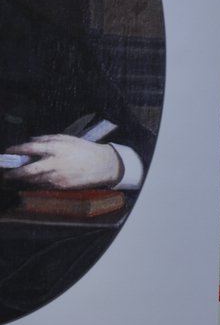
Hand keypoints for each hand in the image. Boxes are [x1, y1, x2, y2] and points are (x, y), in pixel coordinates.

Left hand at [4, 135, 122, 187]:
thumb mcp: (67, 138)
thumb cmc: (85, 149)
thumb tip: (30, 141)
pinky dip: (36, 183)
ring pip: (35, 180)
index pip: (30, 148)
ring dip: (24, 179)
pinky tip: (33, 181)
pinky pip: (45, 185)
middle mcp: (56, 163)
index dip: (17, 150)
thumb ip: (47, 139)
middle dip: (15, 172)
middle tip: (7, 173)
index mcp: (56, 148)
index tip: (9, 151)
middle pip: (28, 170)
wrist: (105, 165)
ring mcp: (59, 176)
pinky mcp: (63, 185)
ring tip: (17, 177)